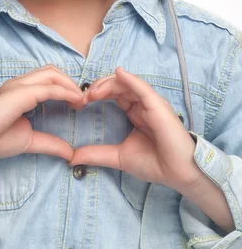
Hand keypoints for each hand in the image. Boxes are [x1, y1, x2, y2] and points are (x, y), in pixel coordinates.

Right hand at [0, 65, 86, 161]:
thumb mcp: (29, 141)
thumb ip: (50, 143)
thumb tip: (70, 153)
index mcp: (21, 92)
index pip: (48, 80)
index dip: (67, 88)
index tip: (80, 104)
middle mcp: (20, 83)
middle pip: (53, 71)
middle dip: (71, 83)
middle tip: (83, 101)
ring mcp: (19, 85)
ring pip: (52, 73)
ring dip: (70, 84)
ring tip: (81, 101)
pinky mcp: (20, 92)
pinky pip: (49, 87)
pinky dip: (65, 92)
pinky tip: (75, 102)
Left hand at [69, 67, 200, 190]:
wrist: (177, 174)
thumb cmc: (155, 163)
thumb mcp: (118, 157)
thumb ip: (96, 154)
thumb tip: (71, 157)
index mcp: (136, 112)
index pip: (115, 93)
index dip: (98, 93)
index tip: (82, 101)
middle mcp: (144, 104)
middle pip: (119, 85)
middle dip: (100, 86)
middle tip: (84, 96)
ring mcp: (152, 103)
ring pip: (128, 83)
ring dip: (109, 84)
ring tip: (93, 91)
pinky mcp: (158, 106)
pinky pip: (142, 88)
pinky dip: (130, 79)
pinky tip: (118, 74)